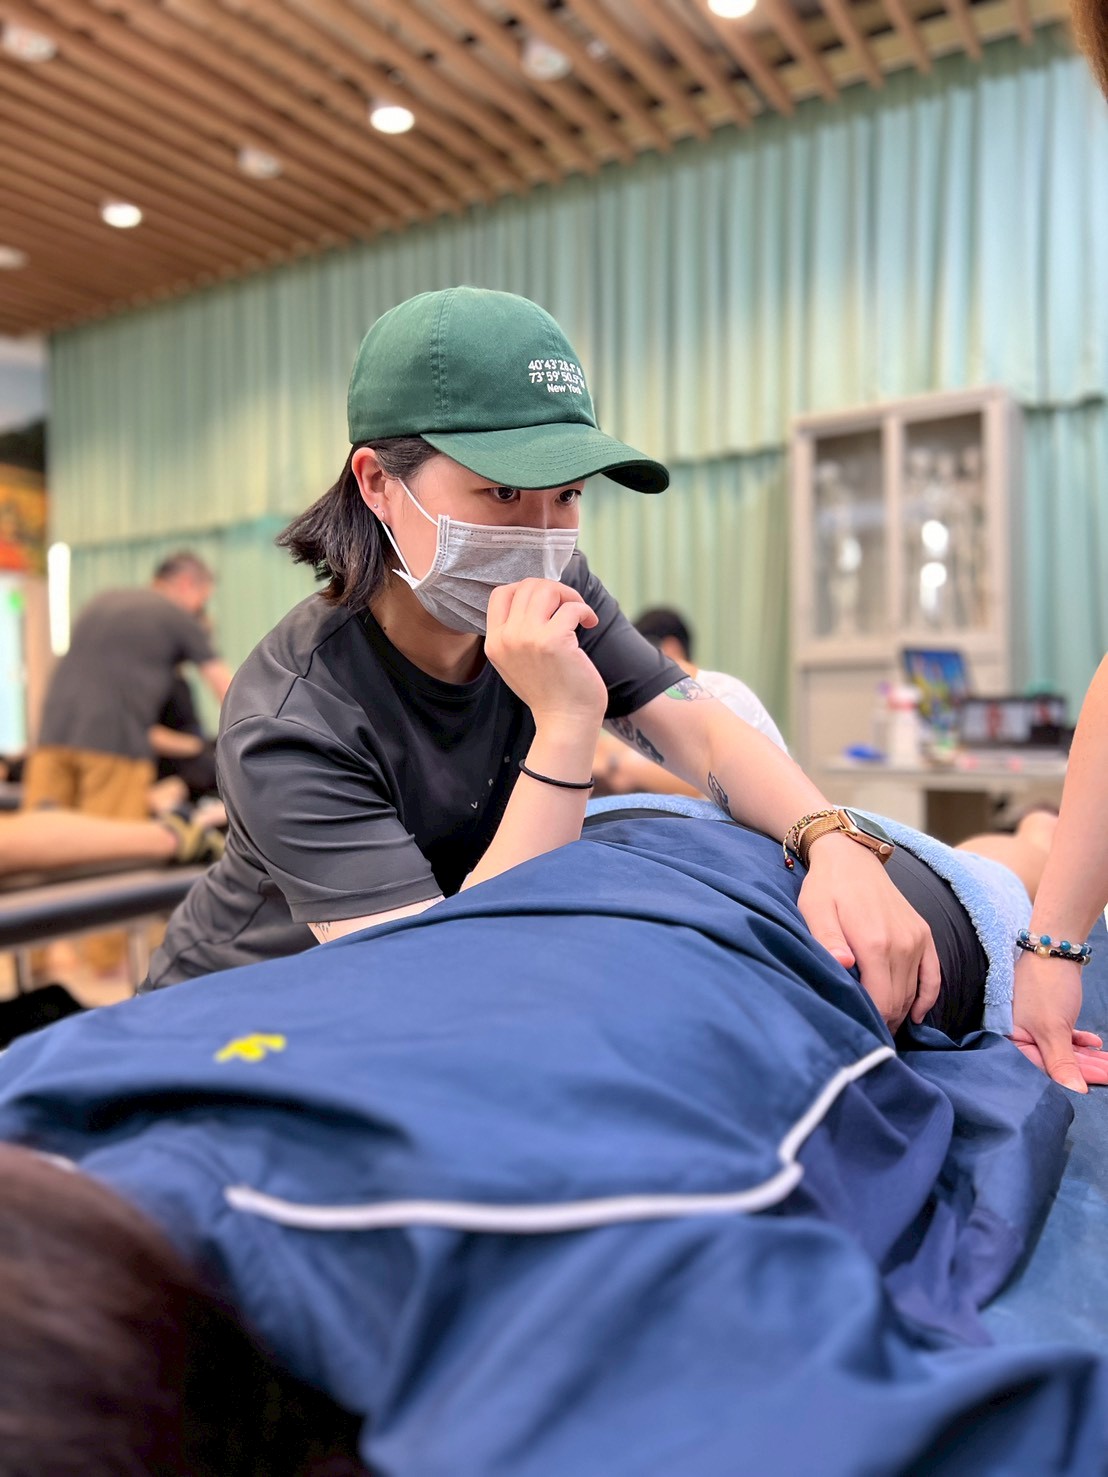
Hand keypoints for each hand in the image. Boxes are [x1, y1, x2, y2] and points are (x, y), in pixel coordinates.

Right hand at [485, 579, 607, 729]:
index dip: (526, 589)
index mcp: (494, 642)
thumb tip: (535, 597)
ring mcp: (527, 638)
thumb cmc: (549, 691)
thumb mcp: (516, 662)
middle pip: (526, 586)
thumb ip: (516, 632)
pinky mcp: (553, 641)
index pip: (500, 594)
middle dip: (554, 590)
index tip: (547, 602)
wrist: (564, 722)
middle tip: (569, 606)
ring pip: (546, 590)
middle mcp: (506, 638)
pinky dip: (585, 611)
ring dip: (569, 595)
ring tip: (579, 613)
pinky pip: (571, 607)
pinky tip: (590, 624)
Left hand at [798, 834, 941, 1030]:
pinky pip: (934, 976)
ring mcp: (916, 939)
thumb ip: (827, 940)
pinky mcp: (924, 934)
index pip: (881, 1002)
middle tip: (864, 1034)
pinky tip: (916, 1016)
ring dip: (900, 1013)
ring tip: (880, 1027)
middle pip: (898, 1003)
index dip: (870, 1023)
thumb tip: (843, 965)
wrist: (851, 857)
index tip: (856, 1031)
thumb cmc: (826, 888)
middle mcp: (902, 944)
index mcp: (874, 944)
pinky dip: (927, 999)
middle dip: (883, 1023)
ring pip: (913, 993)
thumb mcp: (815, 911)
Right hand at [1011, 950, 1107, 1091]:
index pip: (1040, 1072)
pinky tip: (1096, 1044)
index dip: (1069, 1080)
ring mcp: (1034, 1027)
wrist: (1052, 949)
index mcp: (1011, 1043)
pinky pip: (1065, 1038)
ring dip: (1088, 1058)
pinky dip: (1081, 1042)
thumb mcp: (1054, 1030)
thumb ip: (1063, 1063)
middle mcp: (1019, 1037)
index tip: (1096, 1087)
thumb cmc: (1044, 988)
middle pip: (1054, 1063)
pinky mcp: (1047, 1018)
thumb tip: (1075, 1092)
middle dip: (1085, 1070)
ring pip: (1064, 1051)